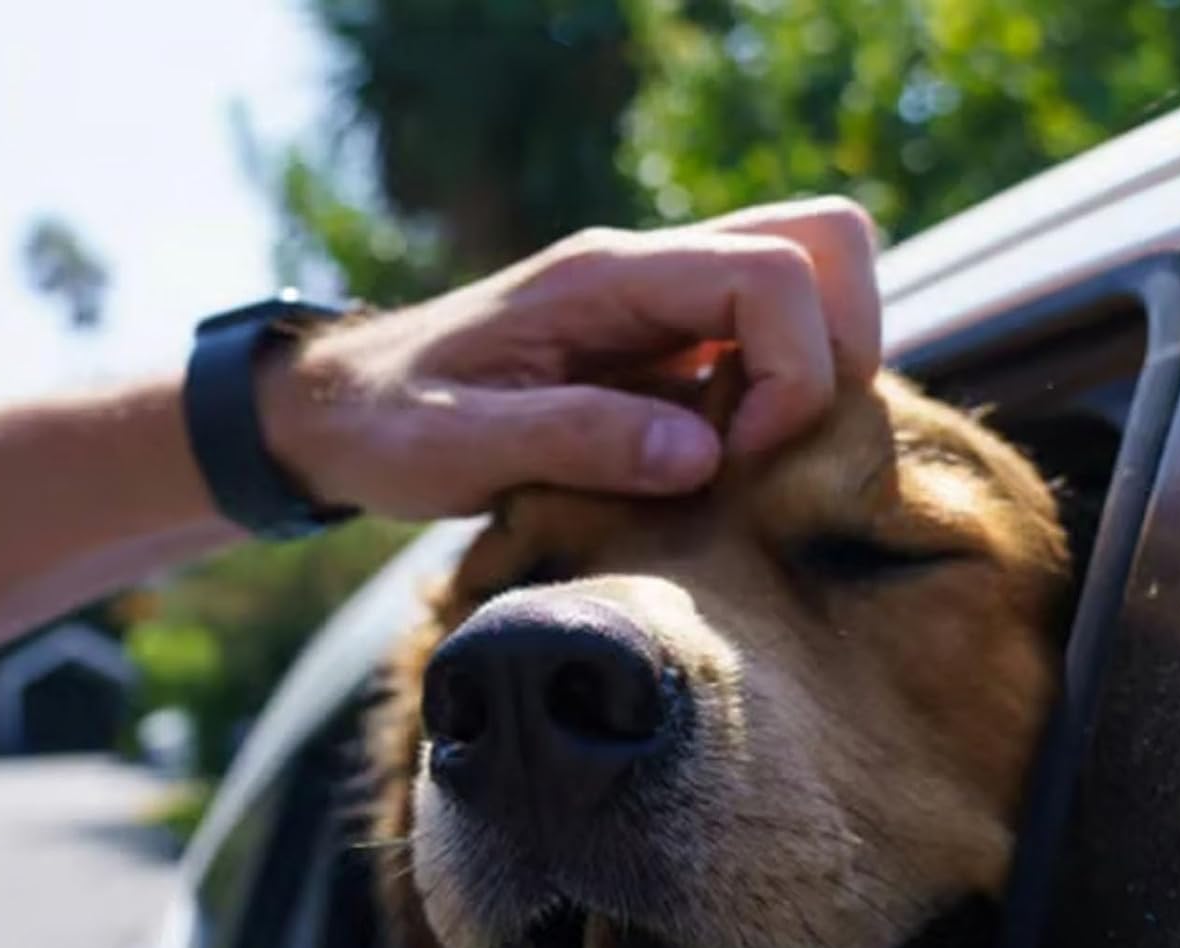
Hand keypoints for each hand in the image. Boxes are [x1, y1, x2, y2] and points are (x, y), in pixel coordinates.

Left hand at [255, 197, 879, 521]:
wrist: (344, 412)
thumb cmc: (390, 426)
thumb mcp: (461, 446)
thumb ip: (578, 441)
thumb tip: (702, 454)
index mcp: (607, 277)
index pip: (774, 272)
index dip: (793, 371)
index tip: (735, 460)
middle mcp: (650, 274)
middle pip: (823, 247)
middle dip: (834, 354)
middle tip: (766, 452)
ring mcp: (665, 308)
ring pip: (808, 292)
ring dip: (809, 380)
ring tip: (738, 466)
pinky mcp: (664, 351)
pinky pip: (764, 348)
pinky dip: (775, 405)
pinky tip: (714, 467)